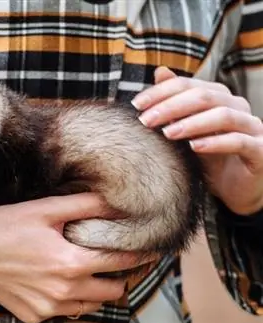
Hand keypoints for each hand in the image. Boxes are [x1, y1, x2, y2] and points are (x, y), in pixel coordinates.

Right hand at [0, 193, 152, 322]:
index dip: (142, 254)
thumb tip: (114, 202)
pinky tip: (58, 279)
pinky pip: (66, 312)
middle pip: (114, 289)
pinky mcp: (34, 315)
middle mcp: (64, 292)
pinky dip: (71, 298)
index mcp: (72, 264)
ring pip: (92, 303)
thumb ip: (84, 205)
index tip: (153, 249)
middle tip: (117, 258)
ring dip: (97, 287)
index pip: (122, 262)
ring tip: (87, 268)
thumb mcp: (45, 209)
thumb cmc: (4, 226)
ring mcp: (49, 308)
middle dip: (122, 274)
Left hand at [132, 66, 262, 214]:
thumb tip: (160, 71)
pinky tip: (194, 147)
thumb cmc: (207, 156)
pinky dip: (216, 142)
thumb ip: (174, 103)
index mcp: (218, 97)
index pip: (187, 85)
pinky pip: (239, 141)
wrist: (235, 187)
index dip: (160, 92)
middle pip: (204, 96)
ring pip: (224, 115)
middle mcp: (237, 106)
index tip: (136, 105)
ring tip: (168, 133)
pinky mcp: (260, 149)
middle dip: (171, 107)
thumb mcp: (186, 130)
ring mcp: (252, 126)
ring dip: (192, 123)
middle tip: (146, 120)